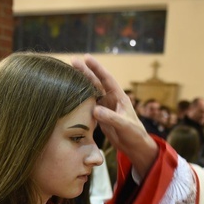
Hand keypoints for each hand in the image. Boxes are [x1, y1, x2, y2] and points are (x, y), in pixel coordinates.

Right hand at [71, 54, 157, 177]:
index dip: (97, 68)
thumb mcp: (124, 125)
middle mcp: (111, 99)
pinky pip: (88, 104)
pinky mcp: (100, 116)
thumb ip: (111, 118)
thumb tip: (95, 110)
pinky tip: (71, 94)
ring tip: (68, 75)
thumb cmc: (134, 134)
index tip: (86, 58)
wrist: (134, 146)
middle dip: (85, 71)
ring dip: (80, 84)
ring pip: (91, 92)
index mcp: (119, 97)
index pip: (106, 79)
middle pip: (96, 82)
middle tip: (72, 61)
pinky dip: (80, 99)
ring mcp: (104, 107)